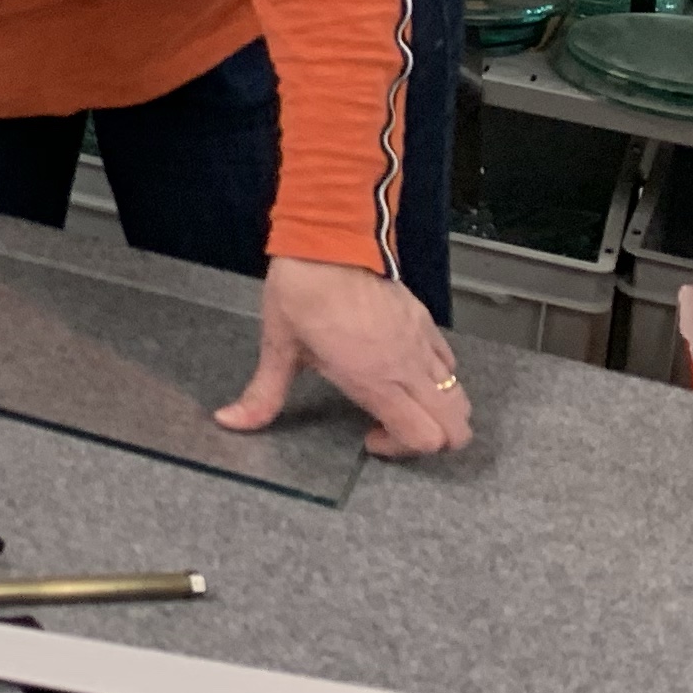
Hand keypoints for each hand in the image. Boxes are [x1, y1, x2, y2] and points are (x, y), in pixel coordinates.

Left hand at [218, 256, 472, 458]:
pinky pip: (450, 363)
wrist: (328, 242)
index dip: (401, 450)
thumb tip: (232, 420)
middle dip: (432, 442)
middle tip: (394, 430)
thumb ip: (263, 395)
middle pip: (456, 428)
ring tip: (403, 404)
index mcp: (375, 380)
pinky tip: (406, 370)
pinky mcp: (426, 322)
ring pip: (461, 397)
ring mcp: (422, 344)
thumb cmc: (302, 293)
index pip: (422, 438)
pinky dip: (440, 378)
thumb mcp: (279, 349)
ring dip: (440, 412)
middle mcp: (407, 367)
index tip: (369, 438)